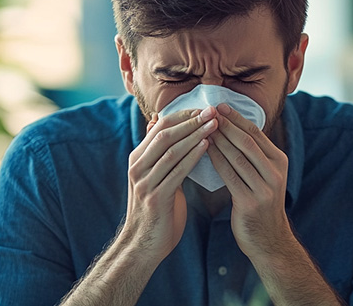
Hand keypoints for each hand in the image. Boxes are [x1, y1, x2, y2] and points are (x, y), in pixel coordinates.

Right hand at [121, 106, 217, 262]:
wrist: (144, 244)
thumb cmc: (156, 210)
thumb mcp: (154, 177)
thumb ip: (158, 154)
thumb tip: (158, 124)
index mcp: (138, 159)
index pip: (160, 127)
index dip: (182, 115)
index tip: (204, 108)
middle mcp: (138, 167)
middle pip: (165, 134)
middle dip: (190, 120)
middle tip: (212, 110)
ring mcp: (145, 182)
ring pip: (171, 150)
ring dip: (194, 135)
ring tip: (214, 124)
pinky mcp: (155, 197)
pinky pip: (176, 172)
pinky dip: (192, 157)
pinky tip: (207, 147)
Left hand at [205, 103, 291, 257]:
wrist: (268, 240)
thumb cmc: (259, 204)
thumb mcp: (264, 176)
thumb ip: (254, 155)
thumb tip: (233, 128)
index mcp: (279, 161)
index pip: (256, 133)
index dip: (237, 118)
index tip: (219, 105)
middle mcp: (275, 172)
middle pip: (247, 141)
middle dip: (225, 124)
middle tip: (206, 111)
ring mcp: (265, 188)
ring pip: (237, 157)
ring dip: (218, 140)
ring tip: (201, 128)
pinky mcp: (251, 202)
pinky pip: (229, 176)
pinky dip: (215, 161)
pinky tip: (202, 152)